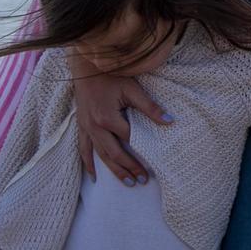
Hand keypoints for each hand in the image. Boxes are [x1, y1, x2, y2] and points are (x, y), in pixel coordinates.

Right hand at [69, 59, 166, 183]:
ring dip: (114, 170)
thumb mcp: (132, 89)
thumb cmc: (112, 75)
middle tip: (143, 180)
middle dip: (129, 168)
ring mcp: (86, 128)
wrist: (86, 67)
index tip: (155, 164)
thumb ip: (150, 107)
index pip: (129, 139)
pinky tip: (94, 177)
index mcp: (108, 118)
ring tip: (128, 183)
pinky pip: (83, 149)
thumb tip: (170, 122)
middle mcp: (95, 126)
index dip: (142, 152)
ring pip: (100, 155)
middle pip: (114, 153)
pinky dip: (88, 164)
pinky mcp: (81, 126)